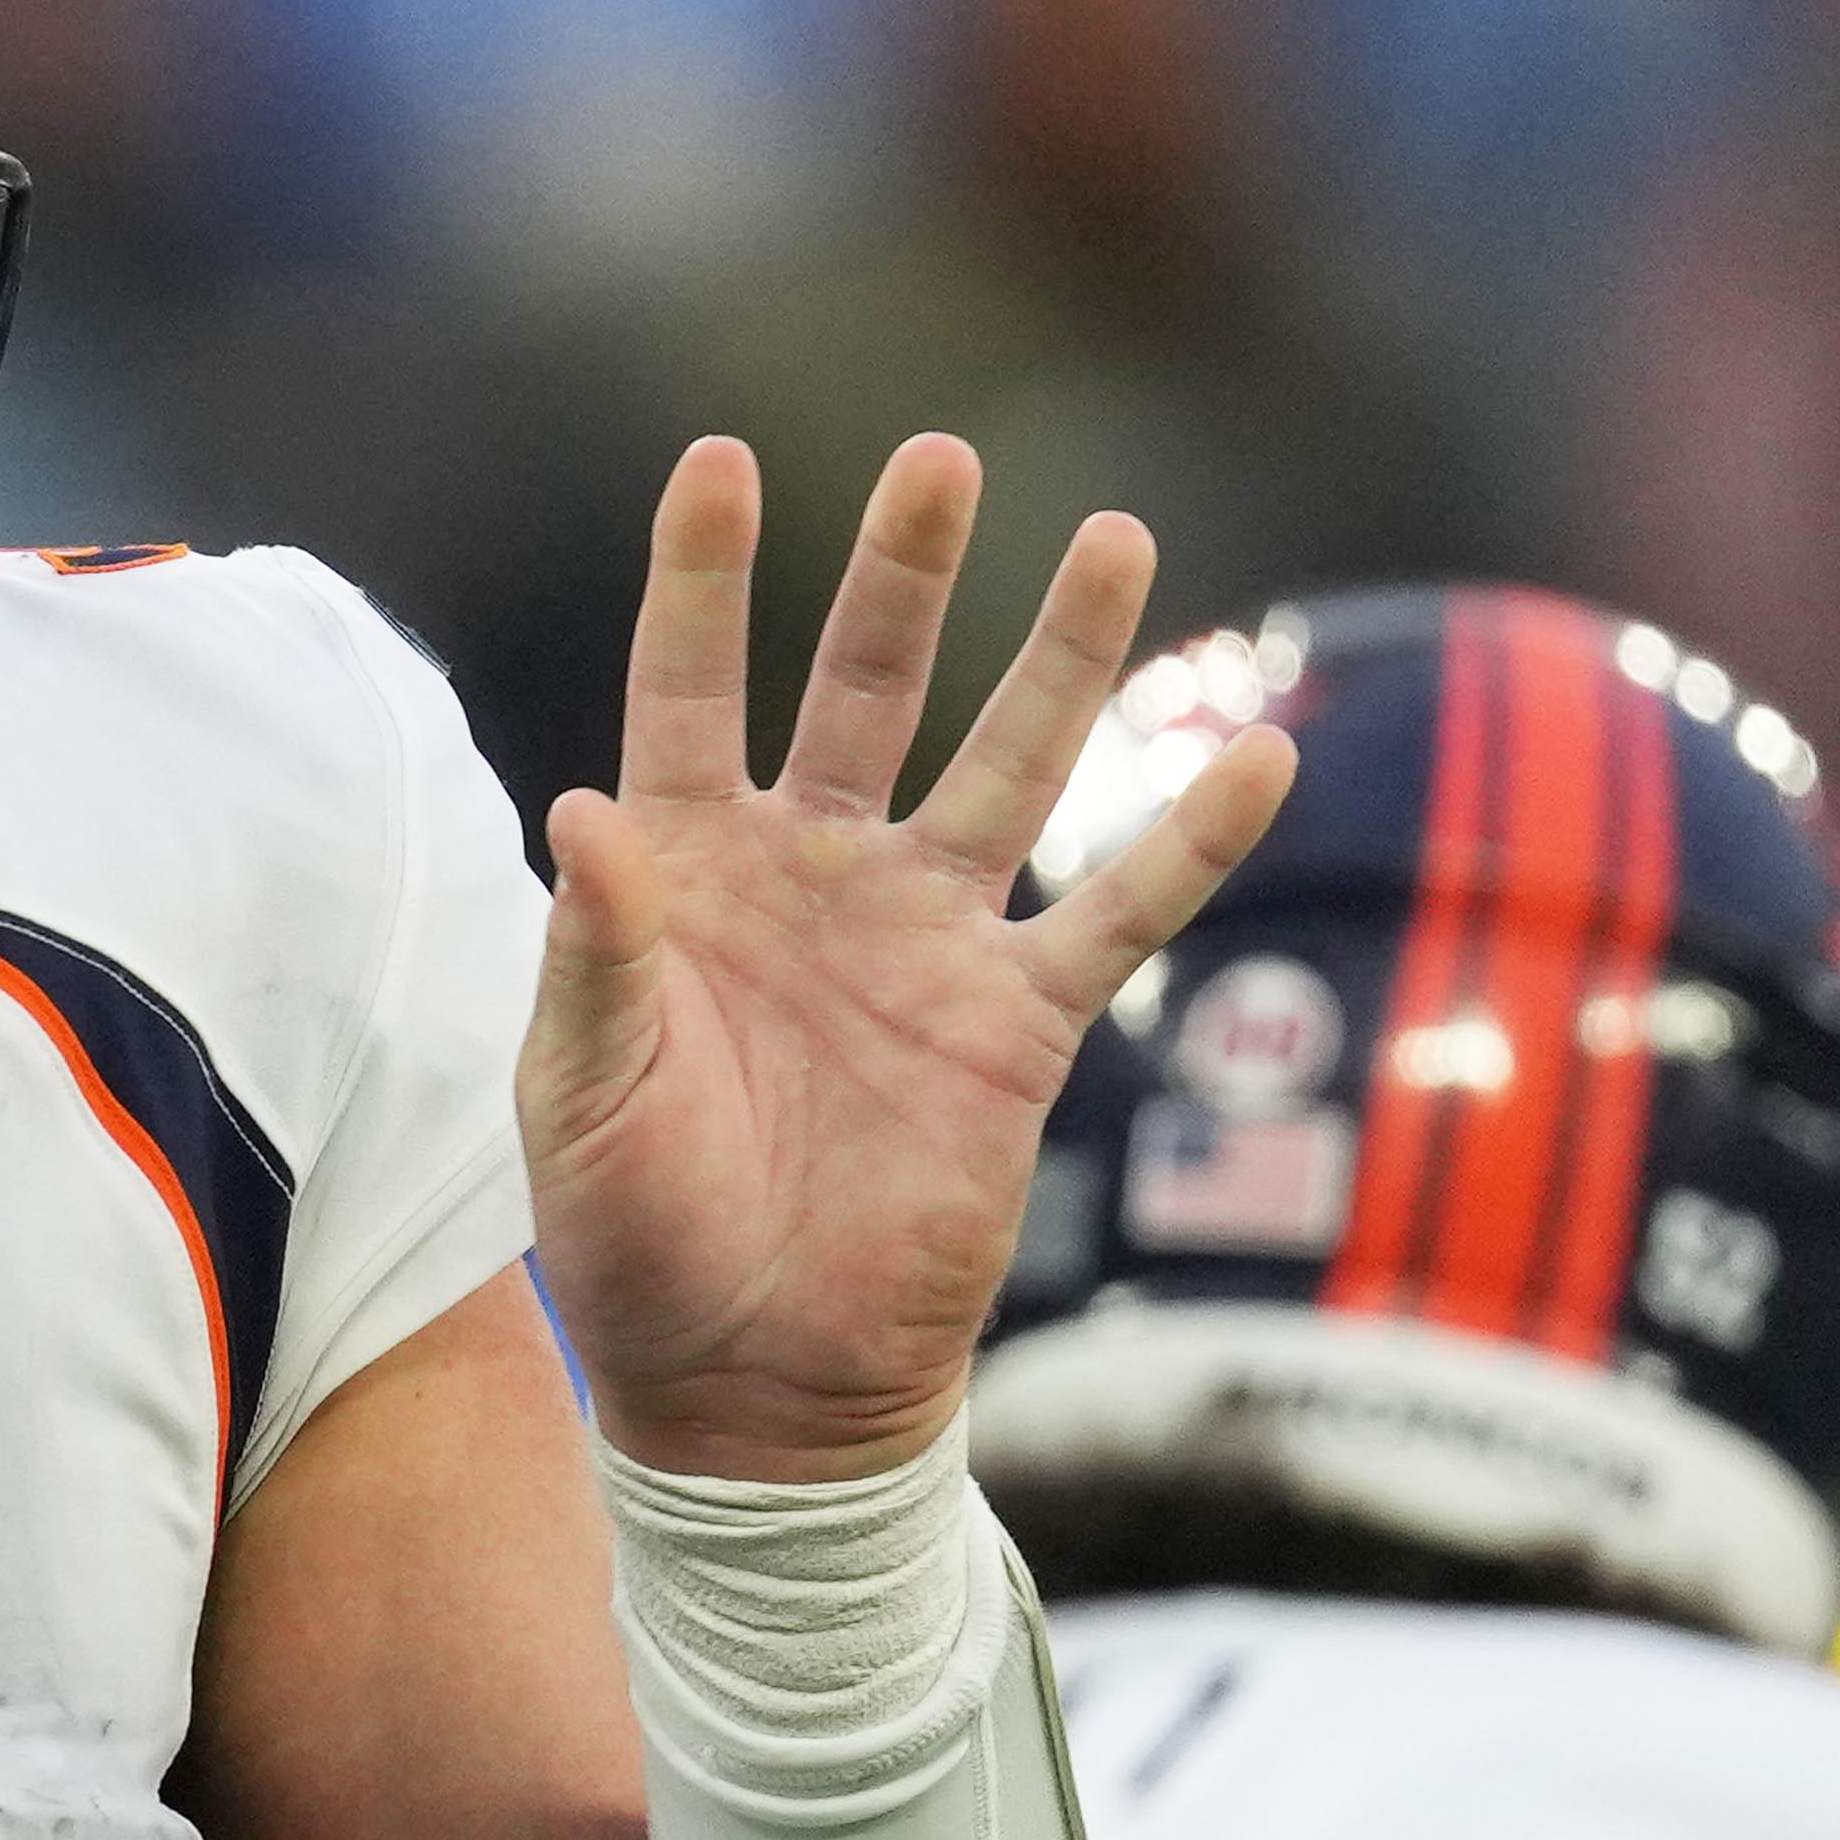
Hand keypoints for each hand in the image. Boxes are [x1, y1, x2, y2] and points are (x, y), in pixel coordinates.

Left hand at [522, 432, 1295, 1486]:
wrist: (752, 1383)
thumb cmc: (635, 1238)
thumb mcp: (581, 1097)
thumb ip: (591, 953)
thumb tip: (579, 807)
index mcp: (684, 874)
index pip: (690, 690)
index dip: (704, 578)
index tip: (721, 457)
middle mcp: (814, 876)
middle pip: (864, 686)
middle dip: (904, 573)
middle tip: (941, 457)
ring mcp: (927, 938)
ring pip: (1010, 760)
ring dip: (1064, 655)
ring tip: (1112, 535)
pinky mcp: (1018, 1021)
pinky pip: (1122, 911)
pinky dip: (1192, 838)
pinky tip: (1259, 749)